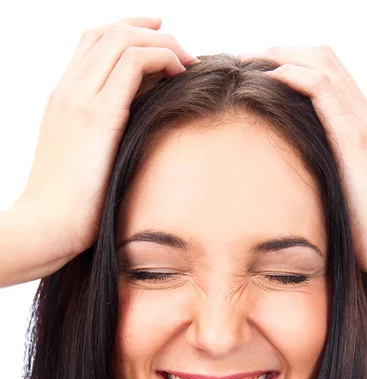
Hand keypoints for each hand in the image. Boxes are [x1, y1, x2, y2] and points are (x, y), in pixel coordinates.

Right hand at [12, 16, 198, 263]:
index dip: (127, 33)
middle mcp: (68, 92)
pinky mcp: (97, 116)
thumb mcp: (84, 165)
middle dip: (148, 30)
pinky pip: (134, 62)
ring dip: (162, 43)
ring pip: (121, 39)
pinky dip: (162, 58)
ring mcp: (79, 100)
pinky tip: (180, 74)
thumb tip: (137, 137)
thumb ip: (103, 141)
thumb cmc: (69, 208)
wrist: (46, 226)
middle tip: (180, 48)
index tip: (158, 41)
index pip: (92, 45)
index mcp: (63, 101)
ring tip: (186, 63)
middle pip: (107, 32)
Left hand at [239, 46, 366, 288]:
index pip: (329, 76)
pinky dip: (293, 75)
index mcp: (364, 126)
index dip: (294, 63)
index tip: (259, 70)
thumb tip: (290, 177)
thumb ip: (323, 172)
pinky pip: (322, 89)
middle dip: (283, 51)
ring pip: (323, 64)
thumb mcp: (341, 191)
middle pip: (325, 59)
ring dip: (281, 55)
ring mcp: (364, 122)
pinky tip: (268, 77)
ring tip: (248, 59)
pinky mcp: (354, 137)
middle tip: (248, 57)